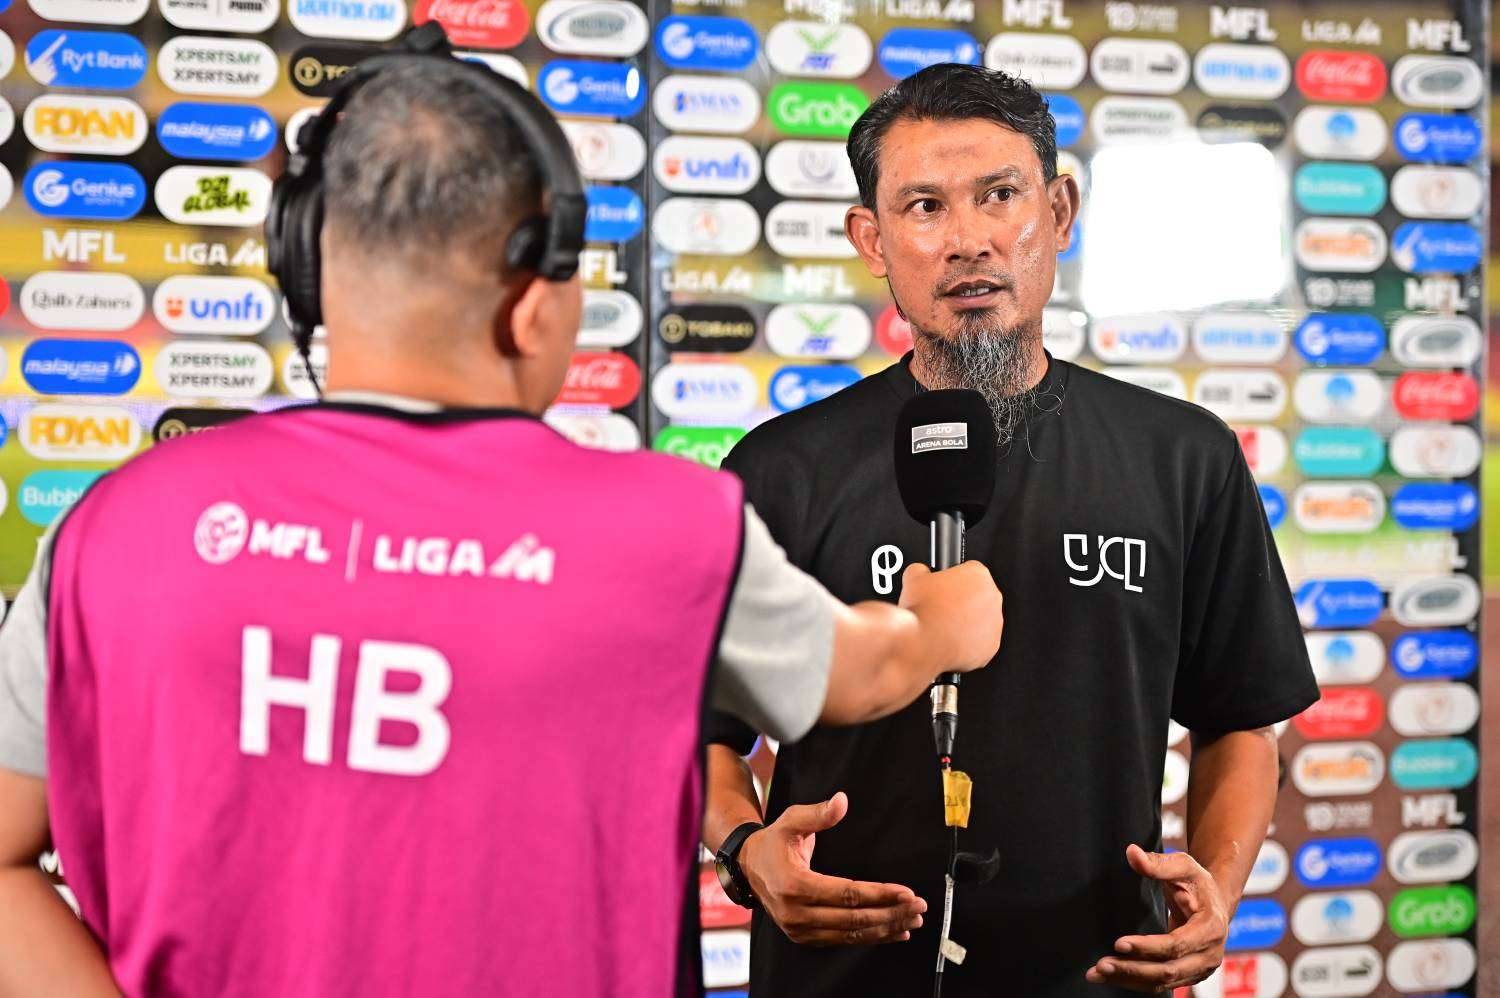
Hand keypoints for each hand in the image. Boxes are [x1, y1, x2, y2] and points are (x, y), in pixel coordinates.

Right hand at [739, 792, 925, 945]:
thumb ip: (817, 813)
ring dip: (886, 928)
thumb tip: (841, 802)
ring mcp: (800, 930)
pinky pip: (843, 940)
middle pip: (854, 918)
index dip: (880, 894)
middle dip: (891, 913)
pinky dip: (871, 938)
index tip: (906, 892)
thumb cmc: (773, 842)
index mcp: (794, 885)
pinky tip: (893, 932)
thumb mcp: (791, 820)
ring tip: (913, 921)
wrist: (748, 867)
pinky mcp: (805, 937)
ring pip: (852, 934)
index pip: (846, 894)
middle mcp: (796, 913)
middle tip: (919, 906)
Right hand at [898, 562, 1002, 673]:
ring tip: (944, 625)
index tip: (944, 587)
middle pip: (978, 594)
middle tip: (942, 607)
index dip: (953, 579)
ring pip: (982, 619)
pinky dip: (968, 642)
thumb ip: (922, 570)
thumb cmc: (921, 612)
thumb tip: (921, 572)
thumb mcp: (912, 577)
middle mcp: (992, 597)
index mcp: (978, 575)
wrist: (921, 645)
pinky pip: (981, 641)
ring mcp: (995, 623)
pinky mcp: (991, 646)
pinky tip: (950, 640)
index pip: (970, 570)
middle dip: (962, 600)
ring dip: (967, 621)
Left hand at [1086, 845, 1229, 992]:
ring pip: (1162, 983)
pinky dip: (1135, 982)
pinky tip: (1110, 977)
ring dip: (1129, 979)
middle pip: (1168, 971)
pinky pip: (1161, 985)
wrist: (1214, 902)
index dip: (1148, 947)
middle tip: (1101, 965)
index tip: (1118, 943)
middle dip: (1133, 969)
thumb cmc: (1196, 882)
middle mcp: (1209, 955)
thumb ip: (1158, 863)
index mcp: (1210, 928)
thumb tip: (1131, 853)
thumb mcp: (1182, 866)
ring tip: (1097, 974)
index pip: (1176, 945)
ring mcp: (1199, 969)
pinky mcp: (1188, 975)